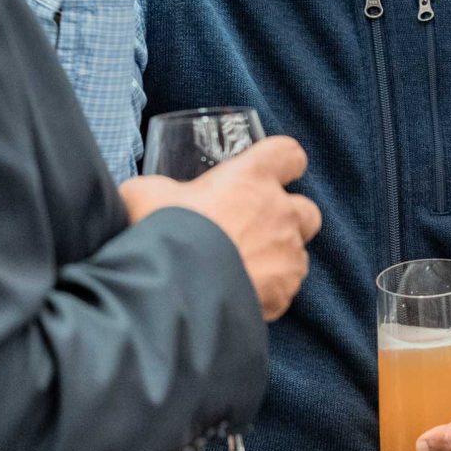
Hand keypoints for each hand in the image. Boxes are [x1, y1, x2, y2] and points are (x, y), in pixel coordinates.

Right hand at [127, 136, 319, 320]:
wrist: (175, 291)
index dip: (282, 162)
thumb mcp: (144, 194)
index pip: (288, 154)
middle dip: (289, 218)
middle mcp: (279, 211)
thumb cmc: (162, 232)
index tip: (268, 171)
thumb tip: (149, 195)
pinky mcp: (284, 291)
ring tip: (242, 270)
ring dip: (277, 259)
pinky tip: (239, 296)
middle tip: (255, 228)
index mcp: (251, 177)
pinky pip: (285, 290)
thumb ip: (158, 189)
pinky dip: (268, 294)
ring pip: (298, 253)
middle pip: (307, 209)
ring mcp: (287, 253)